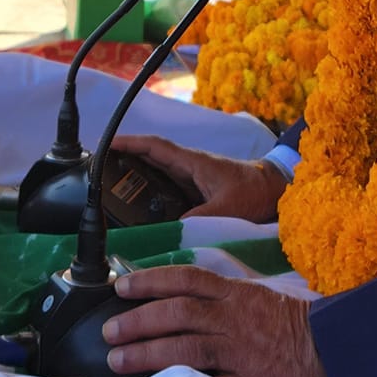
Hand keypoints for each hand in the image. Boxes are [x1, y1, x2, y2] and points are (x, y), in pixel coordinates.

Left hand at [103, 266, 330, 376]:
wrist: (337, 351)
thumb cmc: (299, 328)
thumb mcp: (261, 301)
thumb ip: (225, 300)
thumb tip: (184, 300)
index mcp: (238, 294)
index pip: (187, 278)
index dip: (151, 280)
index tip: (122, 285)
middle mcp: (235, 319)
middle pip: (178, 313)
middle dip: (139, 319)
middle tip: (110, 330)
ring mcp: (240, 352)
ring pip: (185, 347)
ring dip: (147, 352)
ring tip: (118, 360)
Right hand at [113, 134, 285, 221]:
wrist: (276, 192)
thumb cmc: (255, 193)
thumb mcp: (227, 209)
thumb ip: (201, 219)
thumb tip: (172, 232)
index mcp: (192, 162)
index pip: (154, 147)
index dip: (130, 144)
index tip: (107, 144)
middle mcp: (189, 167)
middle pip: (150, 158)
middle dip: (125, 160)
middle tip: (100, 170)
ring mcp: (192, 178)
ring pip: (157, 173)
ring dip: (137, 176)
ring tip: (112, 190)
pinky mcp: (197, 191)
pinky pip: (168, 188)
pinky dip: (152, 193)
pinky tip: (141, 210)